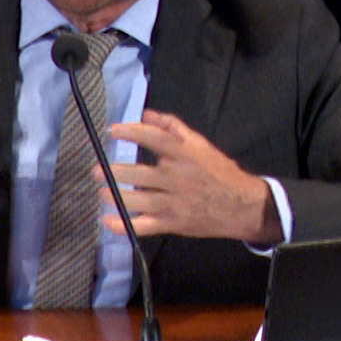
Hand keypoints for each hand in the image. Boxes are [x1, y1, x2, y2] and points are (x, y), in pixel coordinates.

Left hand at [101, 110, 279, 244]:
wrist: (243, 206)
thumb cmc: (219, 172)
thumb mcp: (201, 145)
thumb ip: (173, 127)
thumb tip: (146, 114)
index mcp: (185, 155)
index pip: (156, 139)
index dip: (133, 132)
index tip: (112, 130)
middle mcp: (178, 178)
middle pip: (143, 174)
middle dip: (117, 172)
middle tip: (97, 170)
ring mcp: (175, 203)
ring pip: (141, 201)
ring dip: (117, 197)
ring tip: (101, 192)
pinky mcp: (173, 223)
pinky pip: (145, 226)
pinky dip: (125, 225)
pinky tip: (108, 221)